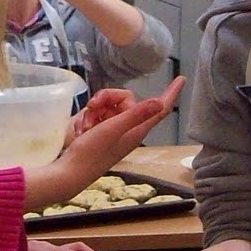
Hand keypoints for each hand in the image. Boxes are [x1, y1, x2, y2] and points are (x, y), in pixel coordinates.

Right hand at [23, 76, 182, 210]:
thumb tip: (160, 102)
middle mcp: (128, 128)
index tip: (181, 79)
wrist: (69, 172)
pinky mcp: (100, 133)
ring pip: (106, 106)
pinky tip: (80, 131)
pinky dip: (86, 120)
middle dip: (104, 99)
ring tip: (85, 127)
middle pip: (124, 99)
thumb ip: (135, 114)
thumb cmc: (92, 153)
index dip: (171, 93)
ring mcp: (114, 130)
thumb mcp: (113, 129)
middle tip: (91, 106)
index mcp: (137, 128)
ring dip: (92, 112)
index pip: (160, 108)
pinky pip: (96, 116)